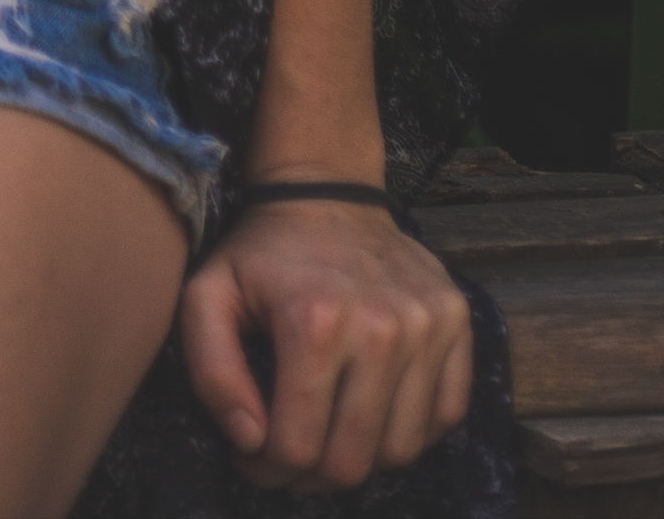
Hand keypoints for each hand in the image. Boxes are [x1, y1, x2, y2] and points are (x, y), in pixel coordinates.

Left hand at [177, 201, 473, 493]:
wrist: (325, 189)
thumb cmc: (262, 252)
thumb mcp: (207, 295)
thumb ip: (212, 372)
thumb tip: (249, 440)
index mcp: (314, 322)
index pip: (296, 447)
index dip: (266, 468)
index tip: (252, 455)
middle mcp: (381, 327)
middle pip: (352, 460)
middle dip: (310, 474)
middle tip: (289, 455)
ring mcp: (426, 324)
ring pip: (401, 449)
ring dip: (361, 458)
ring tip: (329, 434)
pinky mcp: (455, 320)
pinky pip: (445, 414)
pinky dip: (411, 432)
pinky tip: (374, 413)